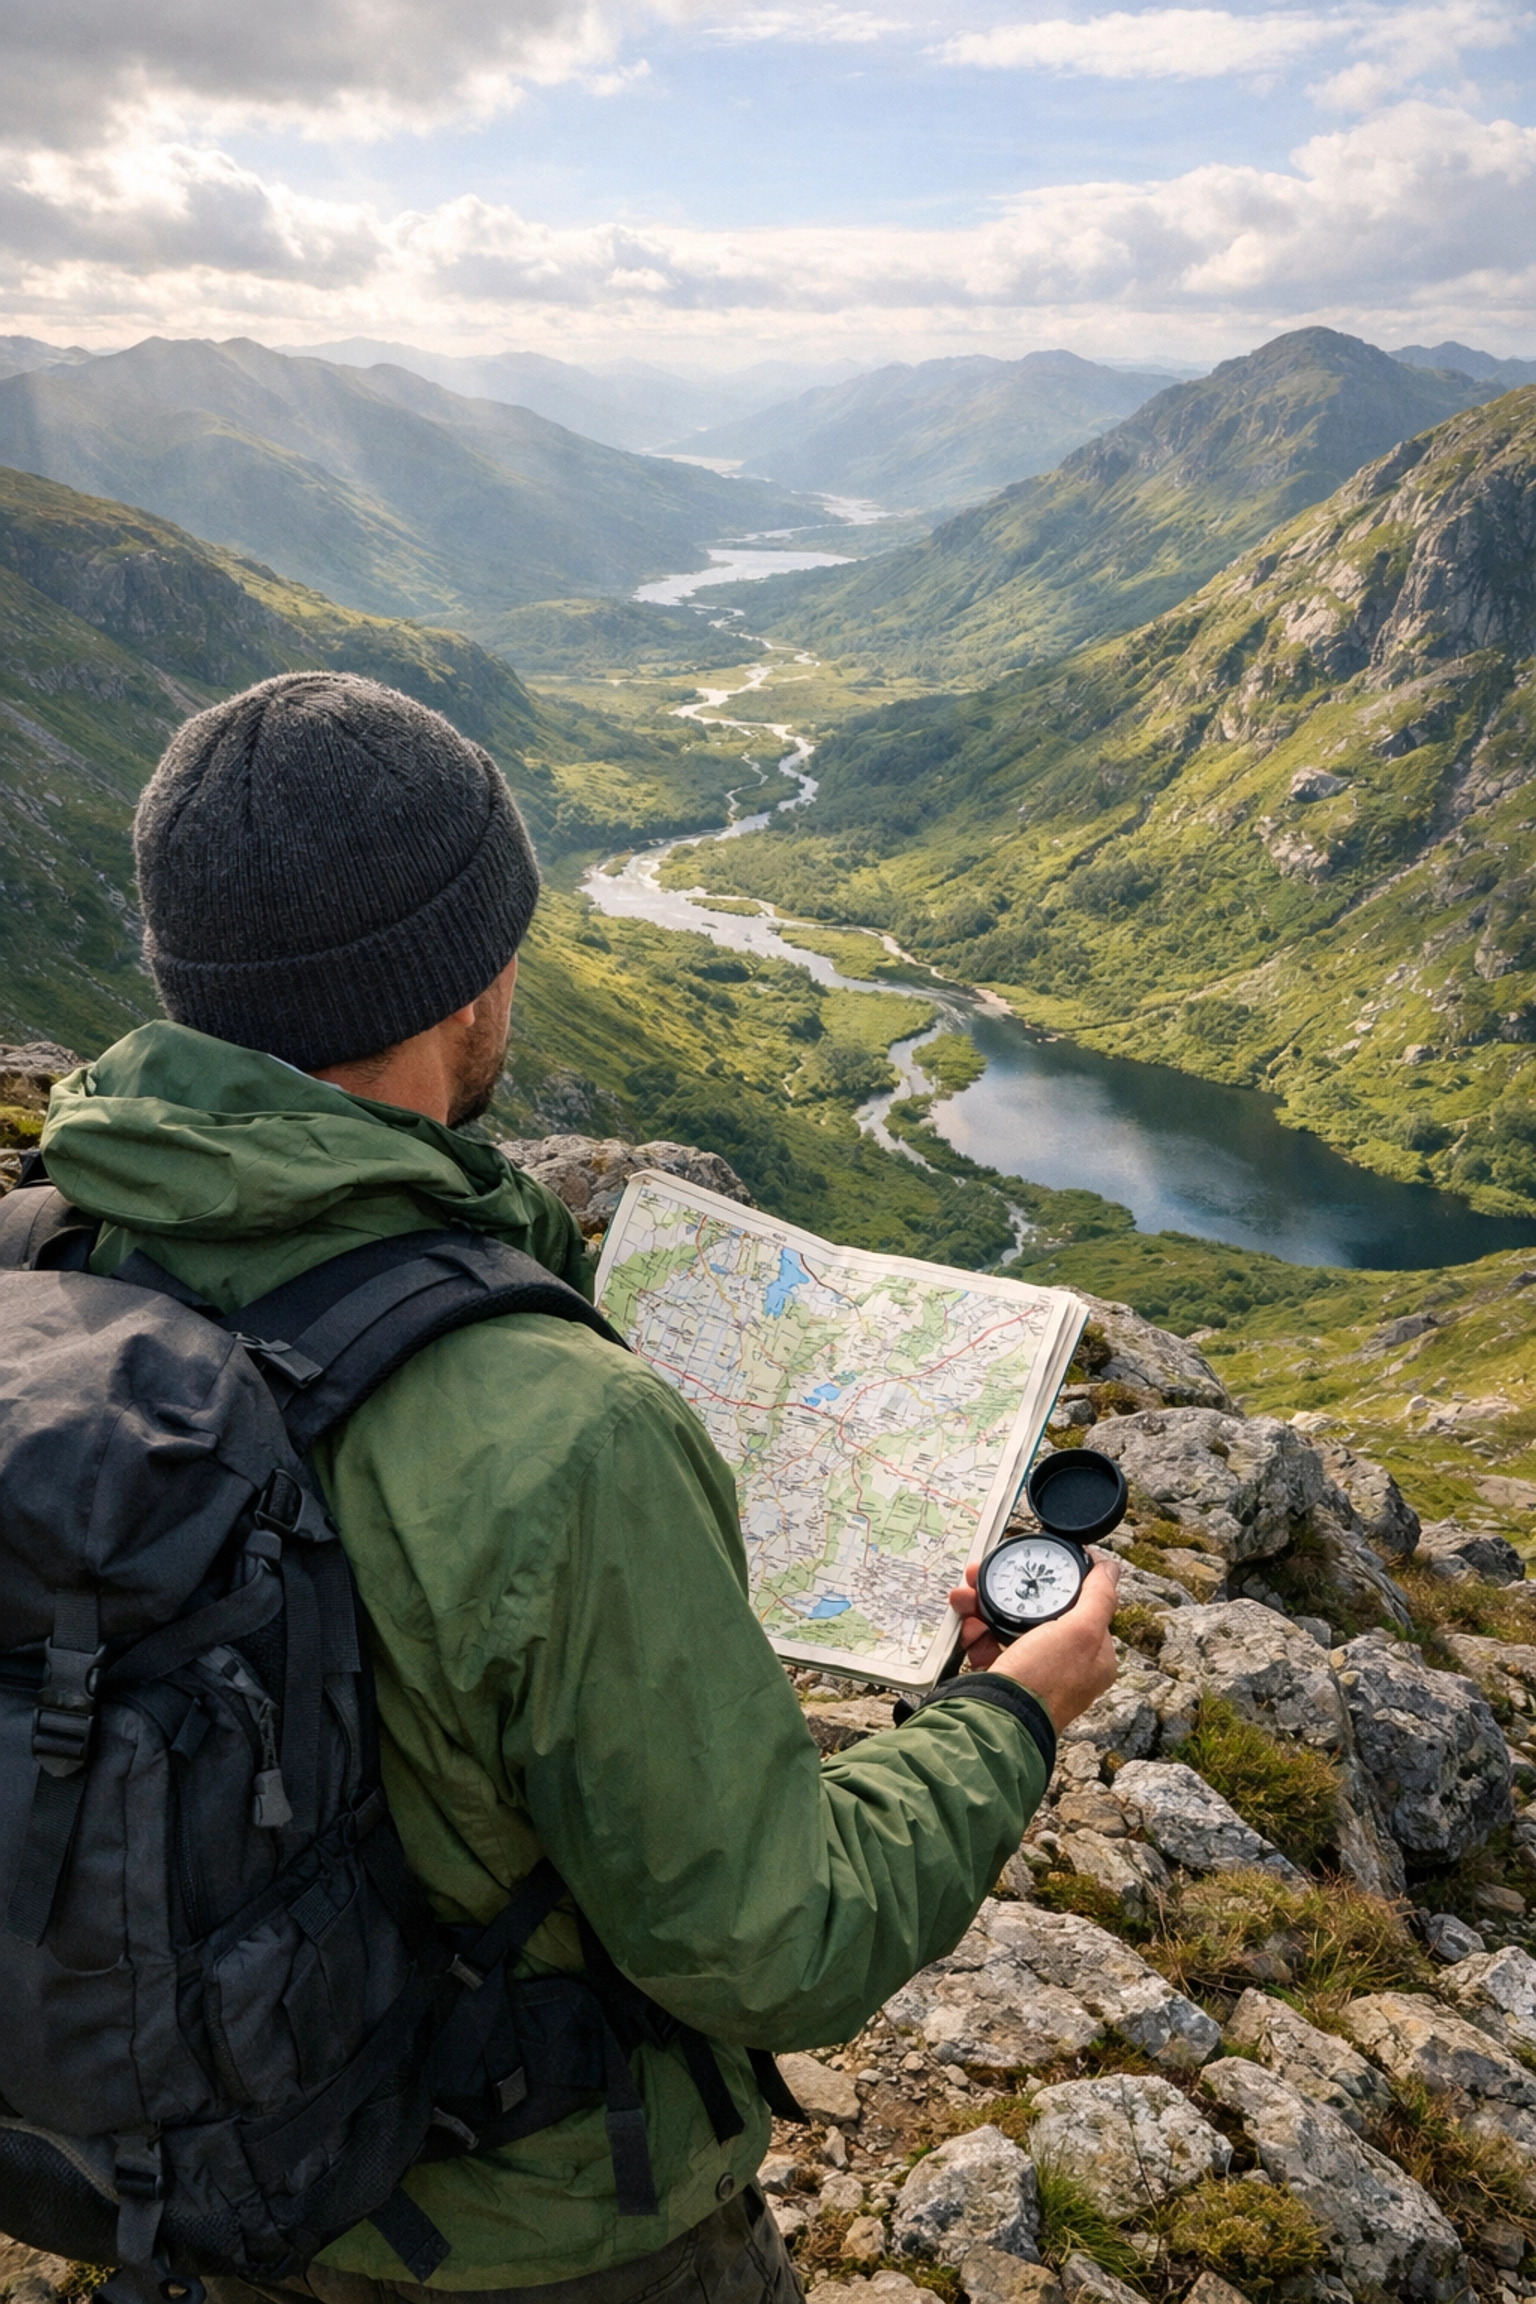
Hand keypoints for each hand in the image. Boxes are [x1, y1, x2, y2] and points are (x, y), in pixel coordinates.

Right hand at [946, 1550, 1121, 1732]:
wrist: (996, 1721)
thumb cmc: (1043, 1683)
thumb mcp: (1079, 1631)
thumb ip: (1098, 1597)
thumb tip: (1111, 1568)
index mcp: (1094, 1656)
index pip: (1082, 1605)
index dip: (1056, 1582)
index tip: (1035, 1566)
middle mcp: (1067, 1665)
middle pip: (1040, 1612)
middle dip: (1011, 1592)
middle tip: (987, 1576)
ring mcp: (1036, 1672)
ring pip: (1011, 1626)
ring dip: (986, 1607)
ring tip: (966, 1597)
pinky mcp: (1008, 1679)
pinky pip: (992, 1646)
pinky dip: (978, 1633)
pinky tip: (969, 1627)